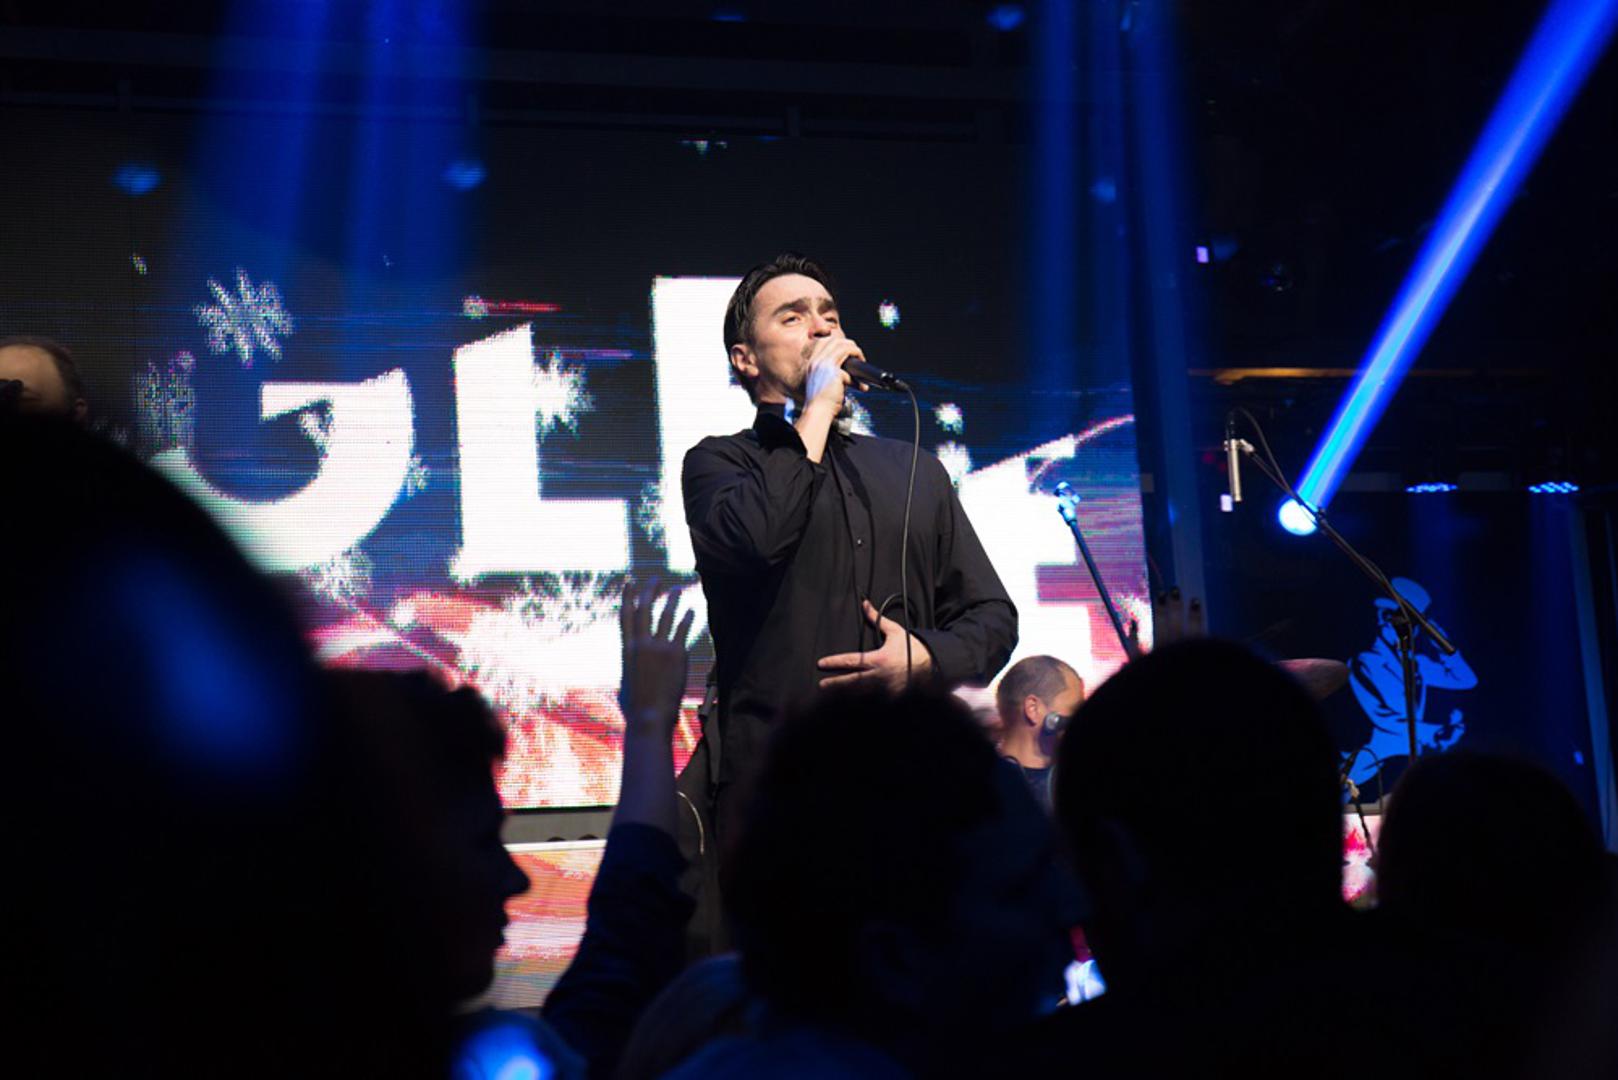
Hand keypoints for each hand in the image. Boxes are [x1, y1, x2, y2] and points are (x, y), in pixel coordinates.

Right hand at [618, 577, 695, 738]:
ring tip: (677, 589)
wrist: (649, 718)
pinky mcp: (676, 654)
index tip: (630, 583)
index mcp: (627, 650)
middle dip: (649, 591)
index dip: (628, 597)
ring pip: (666, 616)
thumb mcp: (626, 683)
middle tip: (655, 579)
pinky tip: (692, 610)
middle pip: (645, 610)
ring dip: (671, 600)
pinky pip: (682, 630)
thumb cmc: (636, 708)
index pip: (626, 616)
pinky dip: (687, 618)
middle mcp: (641, 644)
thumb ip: (631, 670)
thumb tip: (632, 670)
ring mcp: (659, 648)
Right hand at [802, 336, 863, 411]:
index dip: (838, 343)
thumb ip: (833, 374)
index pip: (824, 342)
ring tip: (862, 359)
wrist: (817, 412)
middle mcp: (816, 361)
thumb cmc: (821, 403)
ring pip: (843, 346)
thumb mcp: (823, 383)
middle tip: (858, 354)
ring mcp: (824, 365)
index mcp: (812, 363)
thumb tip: (849, 373)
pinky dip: (857, 371)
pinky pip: (850, 363)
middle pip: (834, 341)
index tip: (847, 351)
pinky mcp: (834, 372)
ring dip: (855, 351)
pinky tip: (861, 384)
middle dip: (849, 344)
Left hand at [817, 598, 932, 693]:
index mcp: (878, 659)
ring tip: (832, 696)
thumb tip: (865, 605)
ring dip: (846, 694)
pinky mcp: (892, 697)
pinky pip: (874, 700)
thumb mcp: (894, 631)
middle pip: (852, 681)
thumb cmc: (912, 647)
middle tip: (822, 684)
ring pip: (861, 693)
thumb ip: (877, 619)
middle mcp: (880, 675)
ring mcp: (886, 689)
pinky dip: (862, 701)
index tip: (821, 663)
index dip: (834, 662)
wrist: (933, 663)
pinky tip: (851, 702)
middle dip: (835, 683)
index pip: (851, 661)